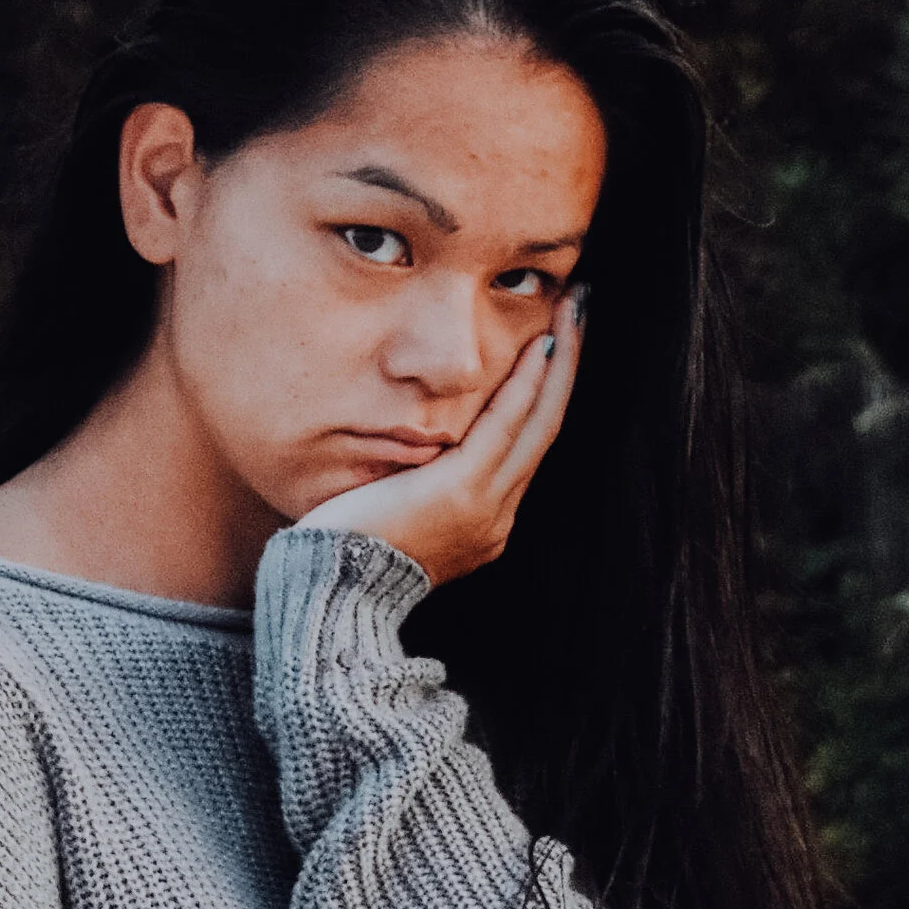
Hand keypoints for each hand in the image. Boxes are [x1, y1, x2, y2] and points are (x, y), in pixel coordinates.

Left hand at [298, 287, 585, 586]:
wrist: (329, 598)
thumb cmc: (341, 559)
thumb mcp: (392, 517)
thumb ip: (416, 484)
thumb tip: (412, 451)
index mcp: (482, 525)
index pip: (523, 447)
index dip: (543, 395)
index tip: (552, 348)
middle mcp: (496, 518)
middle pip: (545, 429)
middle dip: (567, 367)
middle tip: (579, 310)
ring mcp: (485, 507)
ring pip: (538, 423)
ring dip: (560, 363)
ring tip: (572, 311)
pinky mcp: (463, 492)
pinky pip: (506, 428)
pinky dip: (527, 385)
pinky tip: (541, 346)